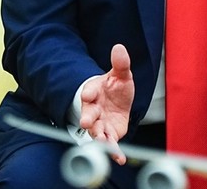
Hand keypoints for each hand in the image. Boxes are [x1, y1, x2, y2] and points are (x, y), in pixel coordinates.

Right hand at [78, 43, 134, 164]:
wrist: (116, 102)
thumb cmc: (115, 87)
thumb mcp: (121, 75)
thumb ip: (120, 64)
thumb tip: (119, 48)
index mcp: (95, 91)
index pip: (89, 90)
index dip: (88, 93)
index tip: (87, 95)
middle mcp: (94, 108)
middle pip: (89, 113)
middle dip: (87, 118)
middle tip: (86, 122)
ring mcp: (101, 122)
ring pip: (96, 131)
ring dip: (98, 137)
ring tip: (102, 143)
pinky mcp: (110, 133)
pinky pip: (110, 143)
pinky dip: (114, 151)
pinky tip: (119, 158)